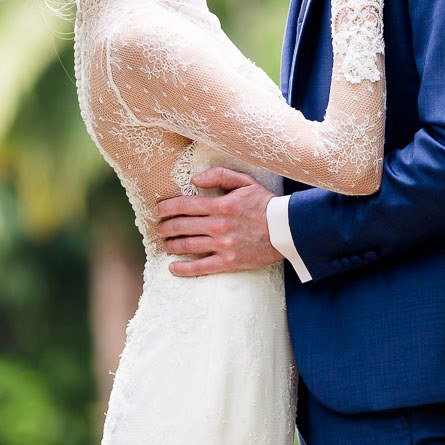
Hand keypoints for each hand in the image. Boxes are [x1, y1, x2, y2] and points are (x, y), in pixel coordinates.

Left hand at [153, 169, 278, 276]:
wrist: (286, 230)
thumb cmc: (265, 204)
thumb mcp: (245, 182)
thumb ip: (219, 175)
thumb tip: (195, 179)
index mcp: (220, 205)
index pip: (184, 205)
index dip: (166, 207)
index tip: (158, 210)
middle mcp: (218, 226)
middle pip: (181, 226)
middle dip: (165, 226)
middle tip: (159, 227)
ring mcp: (222, 245)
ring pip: (187, 245)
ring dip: (171, 244)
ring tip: (165, 243)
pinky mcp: (228, 262)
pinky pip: (201, 267)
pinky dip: (183, 268)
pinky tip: (173, 267)